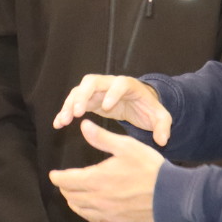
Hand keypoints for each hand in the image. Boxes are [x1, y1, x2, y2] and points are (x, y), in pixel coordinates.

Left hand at [48, 120, 164, 221]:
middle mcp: (97, 200)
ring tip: (73, 195)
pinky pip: (94, 221)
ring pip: (80, 210)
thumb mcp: (126, 146)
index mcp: (96, 179)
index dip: (57, 177)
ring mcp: (107, 214)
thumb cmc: (150, 168)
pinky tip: (90, 209)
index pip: (66, 181)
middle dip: (65, 188)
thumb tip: (83, 125)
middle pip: (71, 196)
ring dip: (74, 202)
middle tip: (64, 182)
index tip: (54, 174)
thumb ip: (102, 138)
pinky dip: (87, 214)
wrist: (171, 195)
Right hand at [52, 75, 171, 146]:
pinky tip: (58, 124)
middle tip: (77, 112)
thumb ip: (163, 126)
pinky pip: (73, 102)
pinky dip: (65, 111)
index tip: (106, 106)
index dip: (112, 93)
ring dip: (69, 104)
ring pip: (78, 91)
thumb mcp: (160, 116)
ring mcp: (97, 91)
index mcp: (128, 86)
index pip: (119, 84)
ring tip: (63, 121)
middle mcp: (109, 84)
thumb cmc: (148, 108)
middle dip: (83, 96)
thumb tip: (163, 140)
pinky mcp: (88, 99)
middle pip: (92, 82)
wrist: (138, 103)